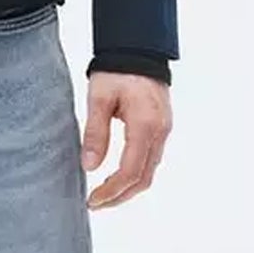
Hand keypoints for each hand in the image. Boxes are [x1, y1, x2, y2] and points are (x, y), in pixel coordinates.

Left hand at [80, 72, 171, 208]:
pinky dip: (134, 175)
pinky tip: (116, 176)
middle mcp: (160, 132)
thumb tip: (89, 166)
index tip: (92, 200)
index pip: (130, 172)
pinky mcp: (161, 128)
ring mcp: (164, 131)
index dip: (111, 191)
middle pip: (143, 179)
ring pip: (149, 172)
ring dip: (127, 188)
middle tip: (95, 204)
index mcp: (145, 125)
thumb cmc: (117, 70)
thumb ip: (95, 133)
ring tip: (103, 195)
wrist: (139, 49)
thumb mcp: (99, 99)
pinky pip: (151, 160)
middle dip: (119, 197)